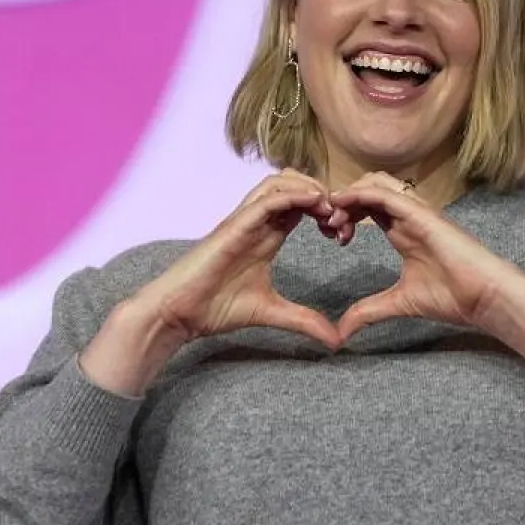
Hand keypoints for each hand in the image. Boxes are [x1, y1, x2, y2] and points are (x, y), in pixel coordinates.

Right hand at [81, 170, 341, 394]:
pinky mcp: (233, 226)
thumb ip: (304, 321)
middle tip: (342, 219)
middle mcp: (257, 222)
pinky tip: (315, 203)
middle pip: (294, 183)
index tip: (345, 233)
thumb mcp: (272, 312)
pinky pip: (266, 199)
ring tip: (330, 209)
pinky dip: (292, 195)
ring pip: (280, 182)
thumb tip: (335, 341)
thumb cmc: (215, 307)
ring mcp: (244, 220)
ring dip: (310, 188)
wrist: (178, 312)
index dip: (328, 210)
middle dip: (324, 193)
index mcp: (268, 235)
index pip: (302, 205)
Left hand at [329, 173, 524, 345]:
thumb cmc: (453, 296)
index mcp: (403, 231)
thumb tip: (342, 331)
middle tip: (327, 226)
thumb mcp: (399, 303)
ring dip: (350, 195)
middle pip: (368, 189)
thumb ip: (370, 311)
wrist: (485, 297)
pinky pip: (388, 193)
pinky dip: (362, 194)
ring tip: (334, 217)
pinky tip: (343, 205)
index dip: (345, 214)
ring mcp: (417, 212)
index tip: (330, 236)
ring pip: (376, 183)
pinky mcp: (424, 214)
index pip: (368, 207)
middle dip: (343, 202)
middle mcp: (409, 216)